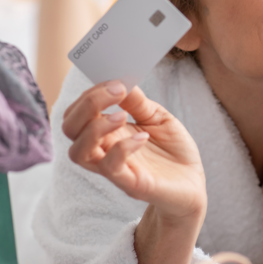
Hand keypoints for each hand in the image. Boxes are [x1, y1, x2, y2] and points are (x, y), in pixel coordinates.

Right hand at [62, 81, 206, 221]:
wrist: (193, 182)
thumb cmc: (172, 150)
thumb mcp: (157, 117)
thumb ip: (137, 102)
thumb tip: (121, 80)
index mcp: (106, 132)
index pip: (77, 112)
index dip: (91, 92)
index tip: (117, 80)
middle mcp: (103, 150)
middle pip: (68, 128)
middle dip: (87, 104)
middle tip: (117, 90)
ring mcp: (114, 169)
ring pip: (78, 152)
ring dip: (96, 128)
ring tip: (123, 115)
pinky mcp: (131, 184)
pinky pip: (111, 167)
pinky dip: (123, 147)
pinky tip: (143, 137)